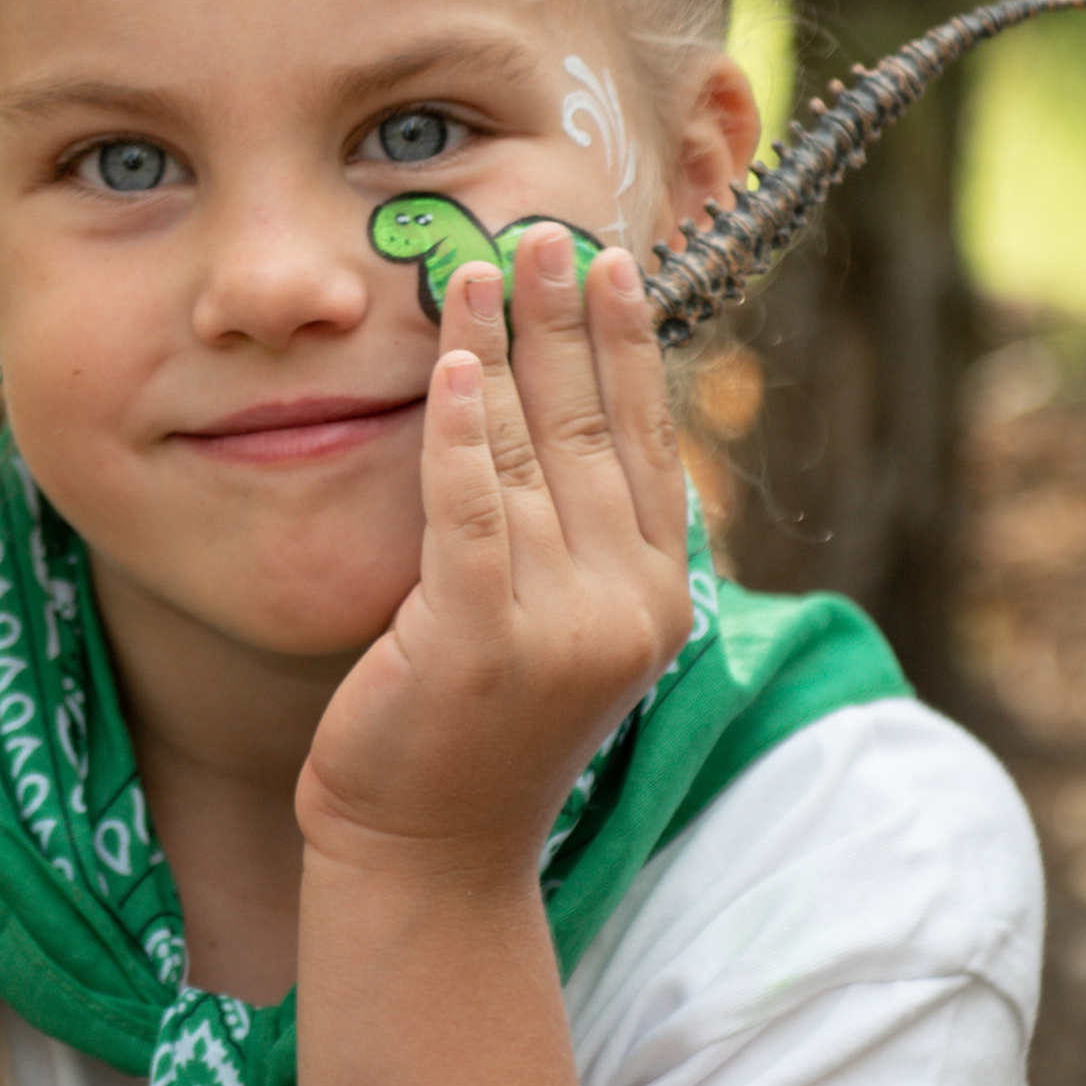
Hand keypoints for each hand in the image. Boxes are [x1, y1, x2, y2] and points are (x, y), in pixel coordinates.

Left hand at [296, 226, 690, 884]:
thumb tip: (561, 412)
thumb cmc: (475, 734)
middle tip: (544, 231)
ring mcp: (558, 628)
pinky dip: (458, 433)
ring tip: (475, 268)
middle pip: (591, 430)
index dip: (626, 346)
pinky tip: (450, 366)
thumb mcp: (550, 625)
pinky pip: (469, 510)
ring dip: (499, 351)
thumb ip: (569, 537)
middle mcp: (626, 607)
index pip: (643, 443)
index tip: (609, 261)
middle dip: (566, 319)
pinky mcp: (476, 644)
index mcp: (657, 598)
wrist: (429, 854)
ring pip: (526, 455)